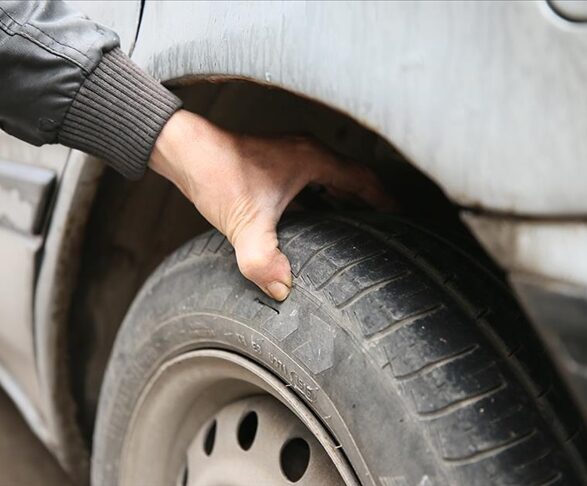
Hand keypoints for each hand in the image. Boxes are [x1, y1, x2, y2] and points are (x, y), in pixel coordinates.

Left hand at [149, 110, 392, 300]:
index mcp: (313, 159)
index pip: (364, 179)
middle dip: (370, 202)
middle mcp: (307, 152)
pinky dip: (322, 199)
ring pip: (331, 179)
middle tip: (385, 226)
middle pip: (352, 178)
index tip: (402, 217)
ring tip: (358, 225)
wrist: (184, 151)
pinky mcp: (274, 163)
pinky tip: (315, 220)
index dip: (386, 199)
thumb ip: (264, 259)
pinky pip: (312, 182)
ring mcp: (291, 156)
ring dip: (346, 200)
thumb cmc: (216, 173)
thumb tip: (284, 289)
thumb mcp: (245, 222)